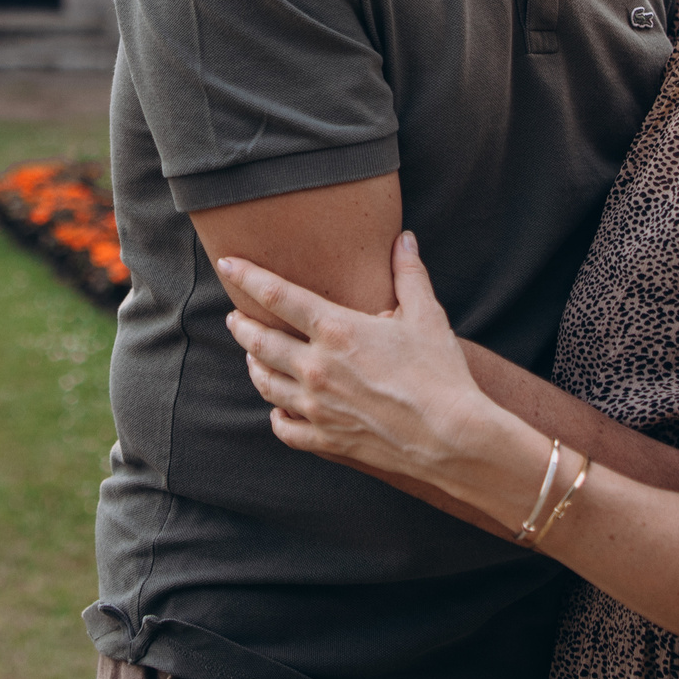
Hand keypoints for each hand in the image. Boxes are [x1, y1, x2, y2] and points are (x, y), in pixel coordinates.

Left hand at [220, 232, 498, 487]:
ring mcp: (318, 406)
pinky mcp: (327, 439)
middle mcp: (317, 368)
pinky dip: (276, 416)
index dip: (248, 276)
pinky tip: (278, 409)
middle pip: (259, 342)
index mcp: (337, 330)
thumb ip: (409, 274)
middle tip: (234, 318)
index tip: (227, 263)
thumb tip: (405, 239)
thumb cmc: (441, 373)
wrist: (451, 438)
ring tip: (252, 357)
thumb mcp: (427, 316)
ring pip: (266, 384)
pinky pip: (284, 428)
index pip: (277, 296)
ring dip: (253, 366)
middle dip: (241, 326)